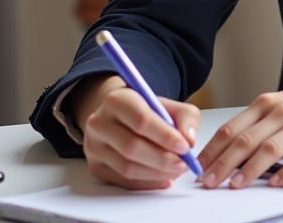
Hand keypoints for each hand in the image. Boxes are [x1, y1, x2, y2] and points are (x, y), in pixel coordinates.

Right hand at [73, 75, 199, 189]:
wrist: (118, 115)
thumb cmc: (145, 109)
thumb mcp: (168, 104)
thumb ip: (185, 117)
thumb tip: (189, 140)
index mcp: (117, 99)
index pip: (141, 120)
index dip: (165, 136)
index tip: (185, 147)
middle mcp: (99, 122)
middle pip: (132, 147)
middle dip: (162, 159)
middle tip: (183, 164)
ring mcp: (93, 146)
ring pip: (126, 167)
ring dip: (156, 173)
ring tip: (176, 171)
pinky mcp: (95, 166)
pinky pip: (122, 181)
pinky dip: (146, 183)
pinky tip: (163, 179)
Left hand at [198, 76, 282, 188]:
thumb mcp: (282, 104)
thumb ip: (258, 124)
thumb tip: (229, 150)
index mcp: (267, 103)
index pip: (232, 128)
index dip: (213, 150)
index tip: (199, 168)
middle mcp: (282, 112)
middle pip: (246, 140)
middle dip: (223, 164)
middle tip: (208, 182)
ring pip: (270, 149)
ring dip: (250, 169)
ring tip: (235, 185)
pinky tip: (275, 183)